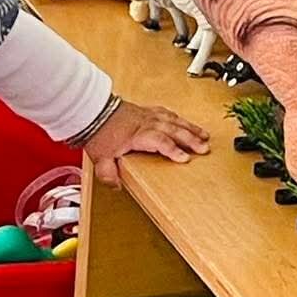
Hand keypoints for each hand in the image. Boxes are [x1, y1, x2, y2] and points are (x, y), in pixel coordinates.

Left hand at [82, 99, 209, 185]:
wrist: (92, 111)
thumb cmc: (98, 132)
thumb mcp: (100, 157)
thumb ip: (108, 173)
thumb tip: (116, 186)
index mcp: (138, 134)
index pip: (160, 141)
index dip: (173, 150)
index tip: (185, 158)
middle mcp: (146, 123)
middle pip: (173, 129)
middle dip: (190, 139)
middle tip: (205, 148)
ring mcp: (148, 116)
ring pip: (174, 120)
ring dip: (190, 128)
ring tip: (204, 136)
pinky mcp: (146, 111)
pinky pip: (167, 113)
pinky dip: (178, 118)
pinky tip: (185, 122)